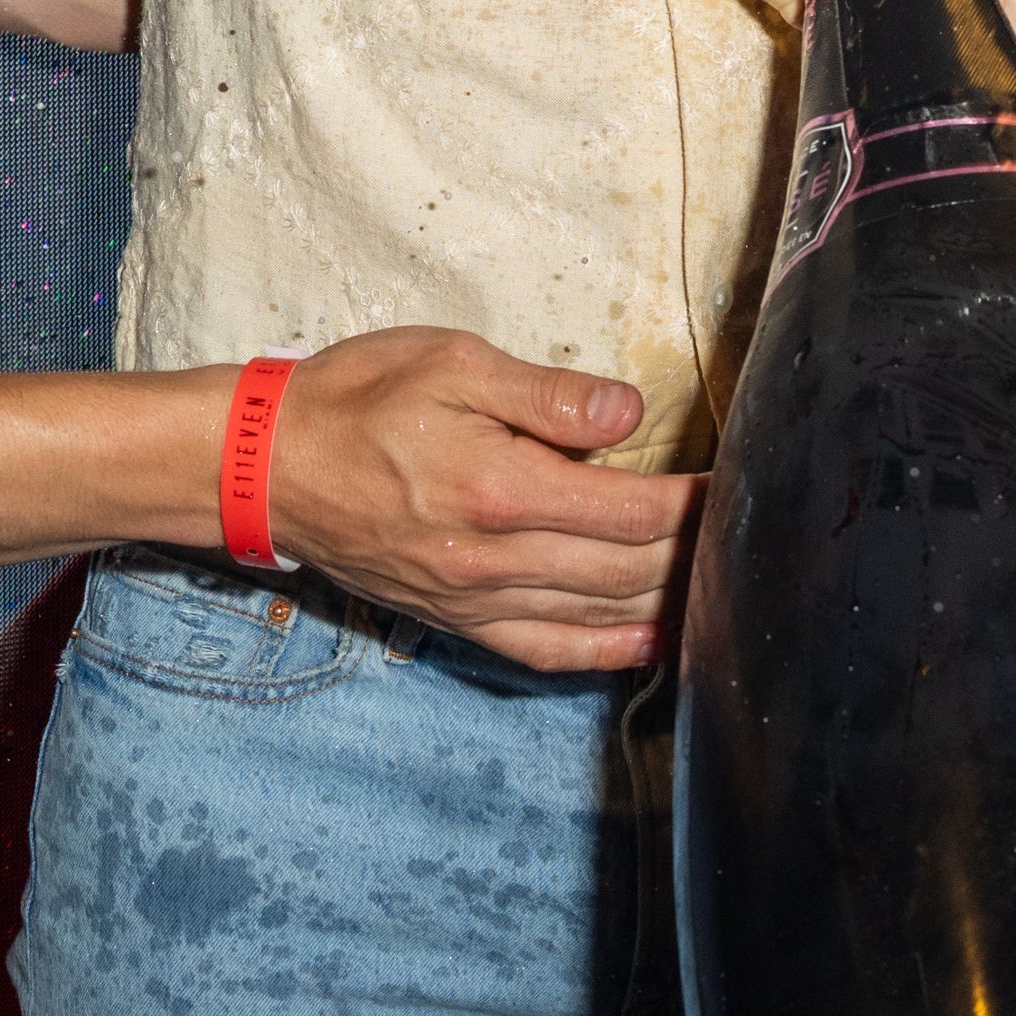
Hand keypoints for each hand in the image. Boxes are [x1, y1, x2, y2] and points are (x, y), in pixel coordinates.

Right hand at [260, 330, 699, 672]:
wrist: (268, 467)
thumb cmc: (358, 398)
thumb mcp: (452, 364)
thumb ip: (548, 396)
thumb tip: (631, 413)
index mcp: (501, 489)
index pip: (631, 509)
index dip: (695, 503)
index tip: (740, 485)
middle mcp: (494, 560)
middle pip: (627, 569)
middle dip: (694, 552)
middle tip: (748, 532)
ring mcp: (475, 600)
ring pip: (598, 615)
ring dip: (667, 603)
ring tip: (722, 585)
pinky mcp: (457, 621)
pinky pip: (547, 650)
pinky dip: (608, 651)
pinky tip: (652, 643)